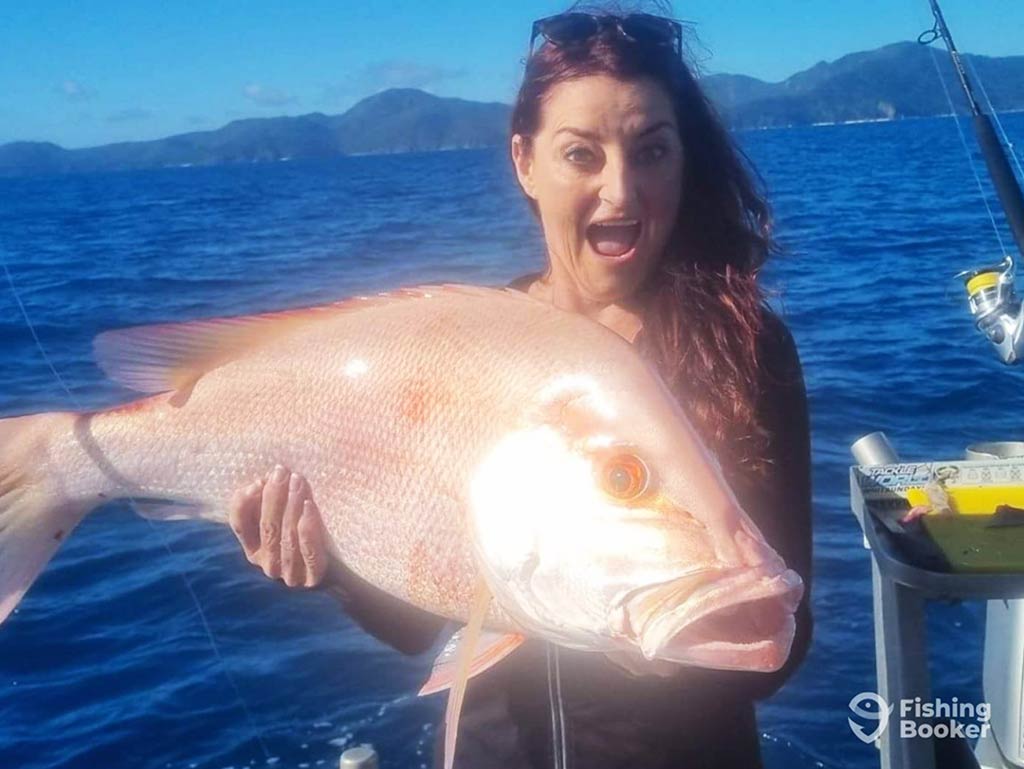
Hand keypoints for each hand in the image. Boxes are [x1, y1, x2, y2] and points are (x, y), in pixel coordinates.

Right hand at [228, 465, 327, 587]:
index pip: (239, 525)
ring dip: (291, 505)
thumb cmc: (308, 531)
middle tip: (282, 472)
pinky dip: (308, 526)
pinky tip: (309, 505)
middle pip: (267, 527)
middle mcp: (268, 564)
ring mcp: (290, 574)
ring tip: (298, 481)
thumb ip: (270, 501)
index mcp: (254, 549)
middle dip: (274, 496)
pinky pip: (308, 550)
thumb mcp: (285, 514)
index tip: (258, 481)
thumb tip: (262, 481)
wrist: (341, 565)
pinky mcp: (312, 577)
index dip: (244, 503)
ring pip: (287, 536)